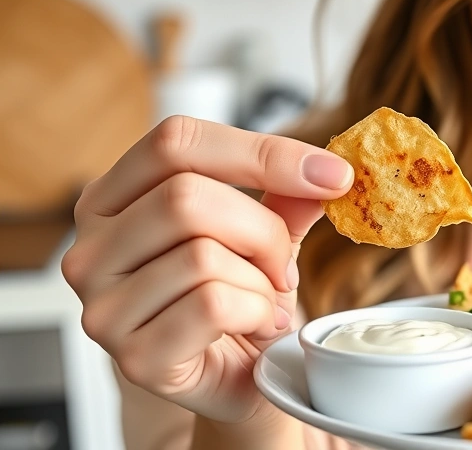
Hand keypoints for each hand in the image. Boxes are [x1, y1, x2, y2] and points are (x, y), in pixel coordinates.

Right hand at [62, 116, 352, 426]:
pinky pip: (212, 306)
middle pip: (185, 198)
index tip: (333, 174)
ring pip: (201, 256)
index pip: (175, 141)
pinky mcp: (133, 358)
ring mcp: (101, 308)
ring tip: (263, 302)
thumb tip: (327, 170)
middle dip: (263, 230)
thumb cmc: (239, 296)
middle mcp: (90, 248)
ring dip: (260, 282)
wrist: (238, 378)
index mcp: (111, 198)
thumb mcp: (263, 233)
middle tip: (283, 265)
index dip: (261, 151)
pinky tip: (257, 326)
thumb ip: (286, 197)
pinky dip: (256, 313)